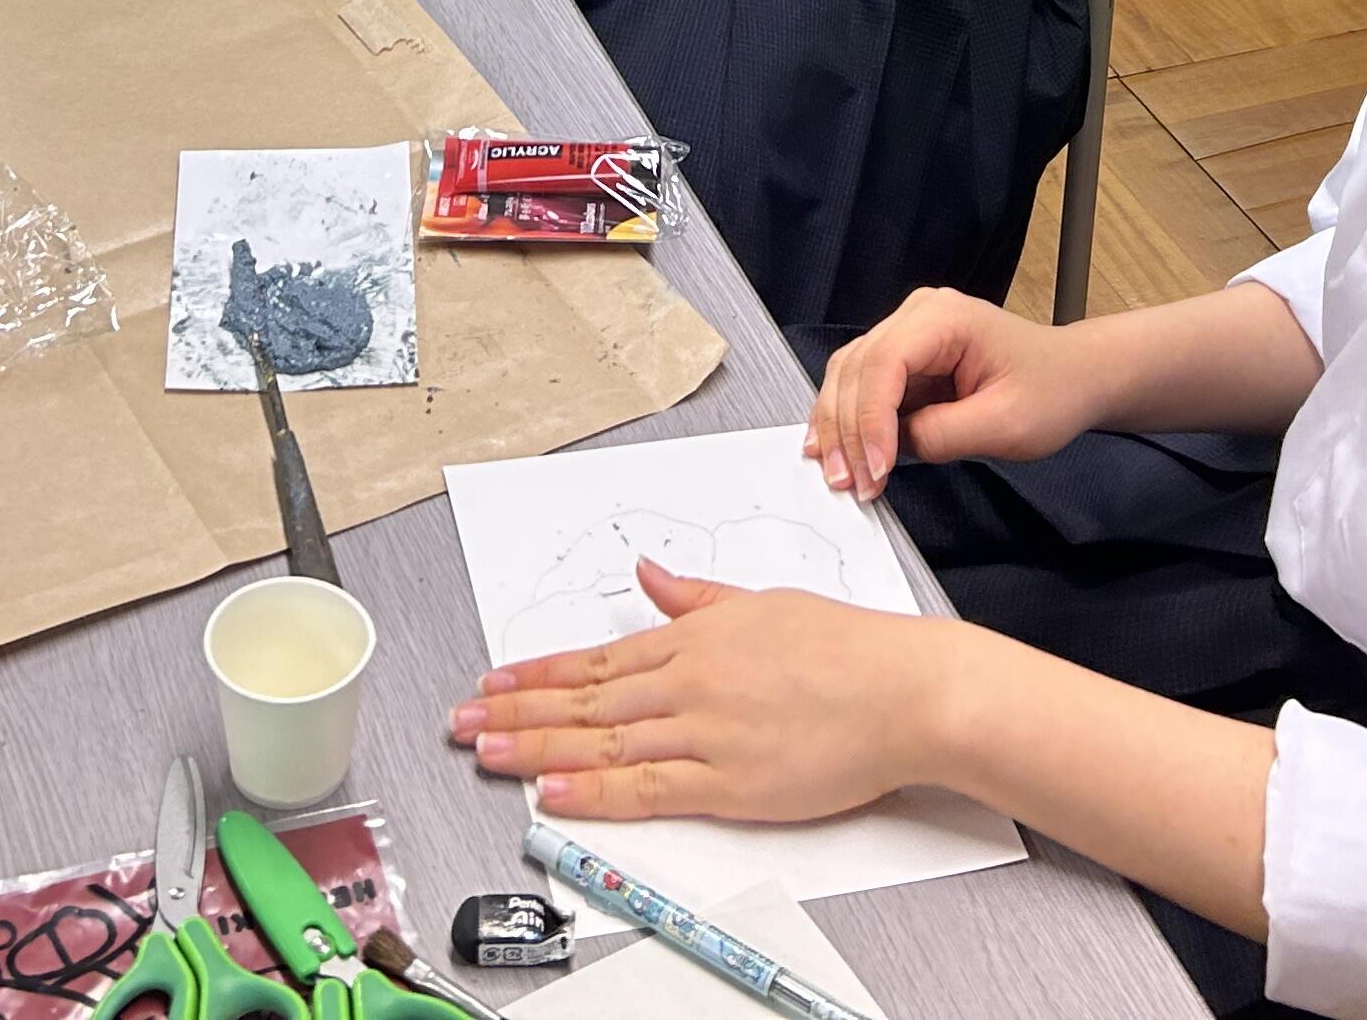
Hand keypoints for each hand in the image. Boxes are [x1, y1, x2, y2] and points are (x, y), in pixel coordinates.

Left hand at [455, 562, 961, 823]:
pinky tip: (553, 792)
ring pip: (603, 742)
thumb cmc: (848, 649)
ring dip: (537, 749)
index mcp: (695, 637)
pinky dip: (595, 790)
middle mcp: (689, 681)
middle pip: (586, 701)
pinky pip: (648, 787)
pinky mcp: (730, 781)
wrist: (905, 690)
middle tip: (461, 720)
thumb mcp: (763, 603)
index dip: (538, 674)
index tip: (493, 682)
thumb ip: (698, 598)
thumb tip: (648, 575)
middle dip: (516, 711)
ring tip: (485, 751)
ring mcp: (706, 732)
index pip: (597, 660)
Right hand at [806, 288, 1103, 496]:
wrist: (1075, 377)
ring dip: (839, 427)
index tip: (875, 471)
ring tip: (838, 475)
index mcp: (945, 318)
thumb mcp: (1006, 424)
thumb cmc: (1052, 393)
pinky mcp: (906, 359)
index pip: (885, 363)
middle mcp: (917, 315)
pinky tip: (837, 452)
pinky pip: (863, 386)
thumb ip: (943, 435)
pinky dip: (849, 421)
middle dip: (847, 429)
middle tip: (848, 484)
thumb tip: (893, 449)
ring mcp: (907, 333)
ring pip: (850, 375)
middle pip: (857, 368)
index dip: (871, 419)